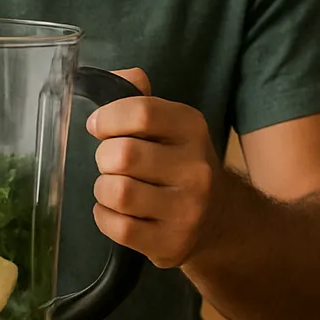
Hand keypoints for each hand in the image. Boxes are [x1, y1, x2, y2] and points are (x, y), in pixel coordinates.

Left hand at [86, 68, 228, 268]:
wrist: (221, 219)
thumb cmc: (181, 163)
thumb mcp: (171, 125)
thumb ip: (141, 98)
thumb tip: (123, 76)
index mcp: (192, 129)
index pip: (141, 112)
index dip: (108, 118)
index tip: (98, 126)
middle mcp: (196, 169)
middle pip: (122, 155)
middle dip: (103, 157)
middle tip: (110, 162)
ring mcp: (186, 210)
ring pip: (117, 192)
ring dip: (103, 189)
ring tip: (113, 187)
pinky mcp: (171, 244)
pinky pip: (117, 227)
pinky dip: (105, 216)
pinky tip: (115, 211)